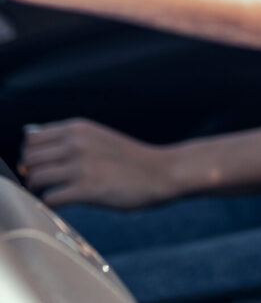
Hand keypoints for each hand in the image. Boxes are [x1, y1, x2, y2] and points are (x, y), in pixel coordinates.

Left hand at [19, 119, 176, 208]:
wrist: (160, 172)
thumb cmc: (128, 158)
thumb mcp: (99, 138)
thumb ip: (68, 139)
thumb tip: (29, 138)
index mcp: (80, 128)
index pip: (32, 138)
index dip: (30, 154)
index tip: (39, 165)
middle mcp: (78, 143)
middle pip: (29, 158)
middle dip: (30, 172)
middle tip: (44, 182)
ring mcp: (82, 166)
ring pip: (35, 178)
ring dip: (37, 190)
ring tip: (50, 194)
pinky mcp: (88, 189)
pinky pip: (50, 199)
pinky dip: (50, 205)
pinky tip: (61, 205)